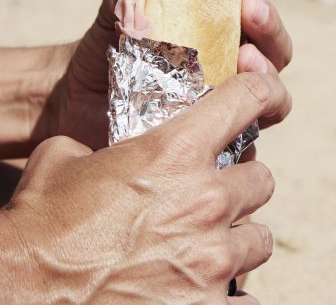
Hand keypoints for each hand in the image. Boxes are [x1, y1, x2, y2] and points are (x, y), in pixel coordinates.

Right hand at [1, 70, 290, 302]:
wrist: (17, 297)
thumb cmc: (38, 229)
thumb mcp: (64, 162)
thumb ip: (100, 144)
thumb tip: (99, 147)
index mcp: (176, 151)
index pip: (248, 99)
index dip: (265, 93)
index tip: (268, 98)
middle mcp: (205, 200)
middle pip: (262, 179)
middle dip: (240, 187)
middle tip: (213, 200)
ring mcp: (212, 259)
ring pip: (260, 237)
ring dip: (238, 239)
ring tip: (205, 248)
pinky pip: (247, 298)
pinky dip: (231, 295)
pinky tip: (201, 291)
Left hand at [50, 0, 291, 149]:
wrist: (79, 101)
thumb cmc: (105, 47)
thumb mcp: (120, 9)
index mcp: (217, 20)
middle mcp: (231, 55)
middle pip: (272, 39)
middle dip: (269, 22)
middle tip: (251, 8)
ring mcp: (229, 94)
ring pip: (270, 80)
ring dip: (266, 65)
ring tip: (246, 56)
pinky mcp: (223, 132)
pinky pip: (253, 128)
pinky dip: (258, 116)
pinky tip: (246, 107)